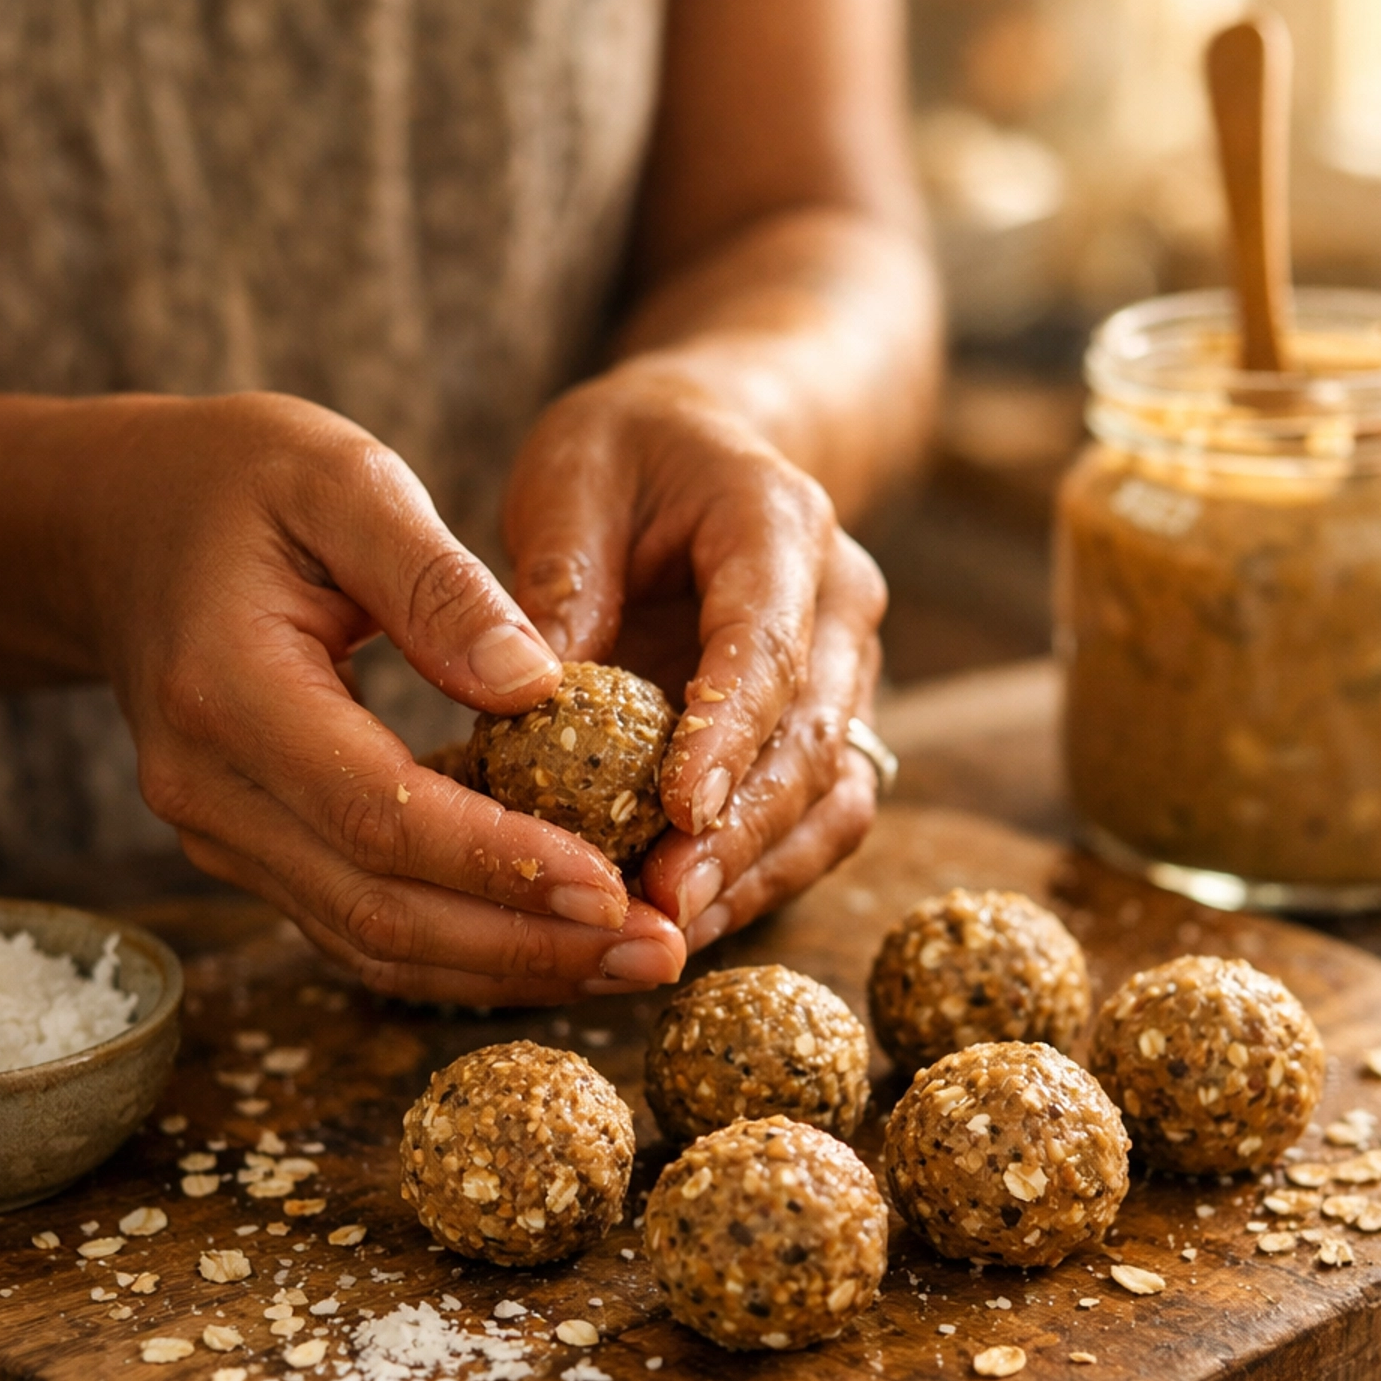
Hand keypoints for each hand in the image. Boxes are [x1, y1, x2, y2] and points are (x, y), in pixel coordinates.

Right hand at [69, 392, 686, 1003]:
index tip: (613, 884)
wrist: (119, 520)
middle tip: (657, 952)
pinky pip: (363, 926)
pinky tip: (564, 944)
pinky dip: (467, 949)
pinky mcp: (253, 851)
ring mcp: (222, 833)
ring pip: (372, 941)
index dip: (498, 862)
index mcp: (227, 689)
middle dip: (527, 945)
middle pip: (378, 909)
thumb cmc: (242, 481)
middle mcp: (208, 788)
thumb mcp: (344, 478)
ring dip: (509, 966)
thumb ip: (438, 582)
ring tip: (635, 961)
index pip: (377, 811)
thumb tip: (539, 687)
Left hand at [505, 356, 887, 948]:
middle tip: (662, 907)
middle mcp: (840, 606)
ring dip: (757, 873)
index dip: (728, 735)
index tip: (677, 812)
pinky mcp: (827, 730)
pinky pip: (816, 821)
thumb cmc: (628, 455)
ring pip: (831, 797)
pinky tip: (686, 922)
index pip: (767, 643)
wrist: (707, 445)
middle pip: (812, 740)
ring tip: (669, 935)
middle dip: (741, 834)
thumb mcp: (572, 470)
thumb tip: (532, 691)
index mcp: (780, 524)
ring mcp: (848, 676)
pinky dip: (760, 877)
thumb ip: (560, 571)